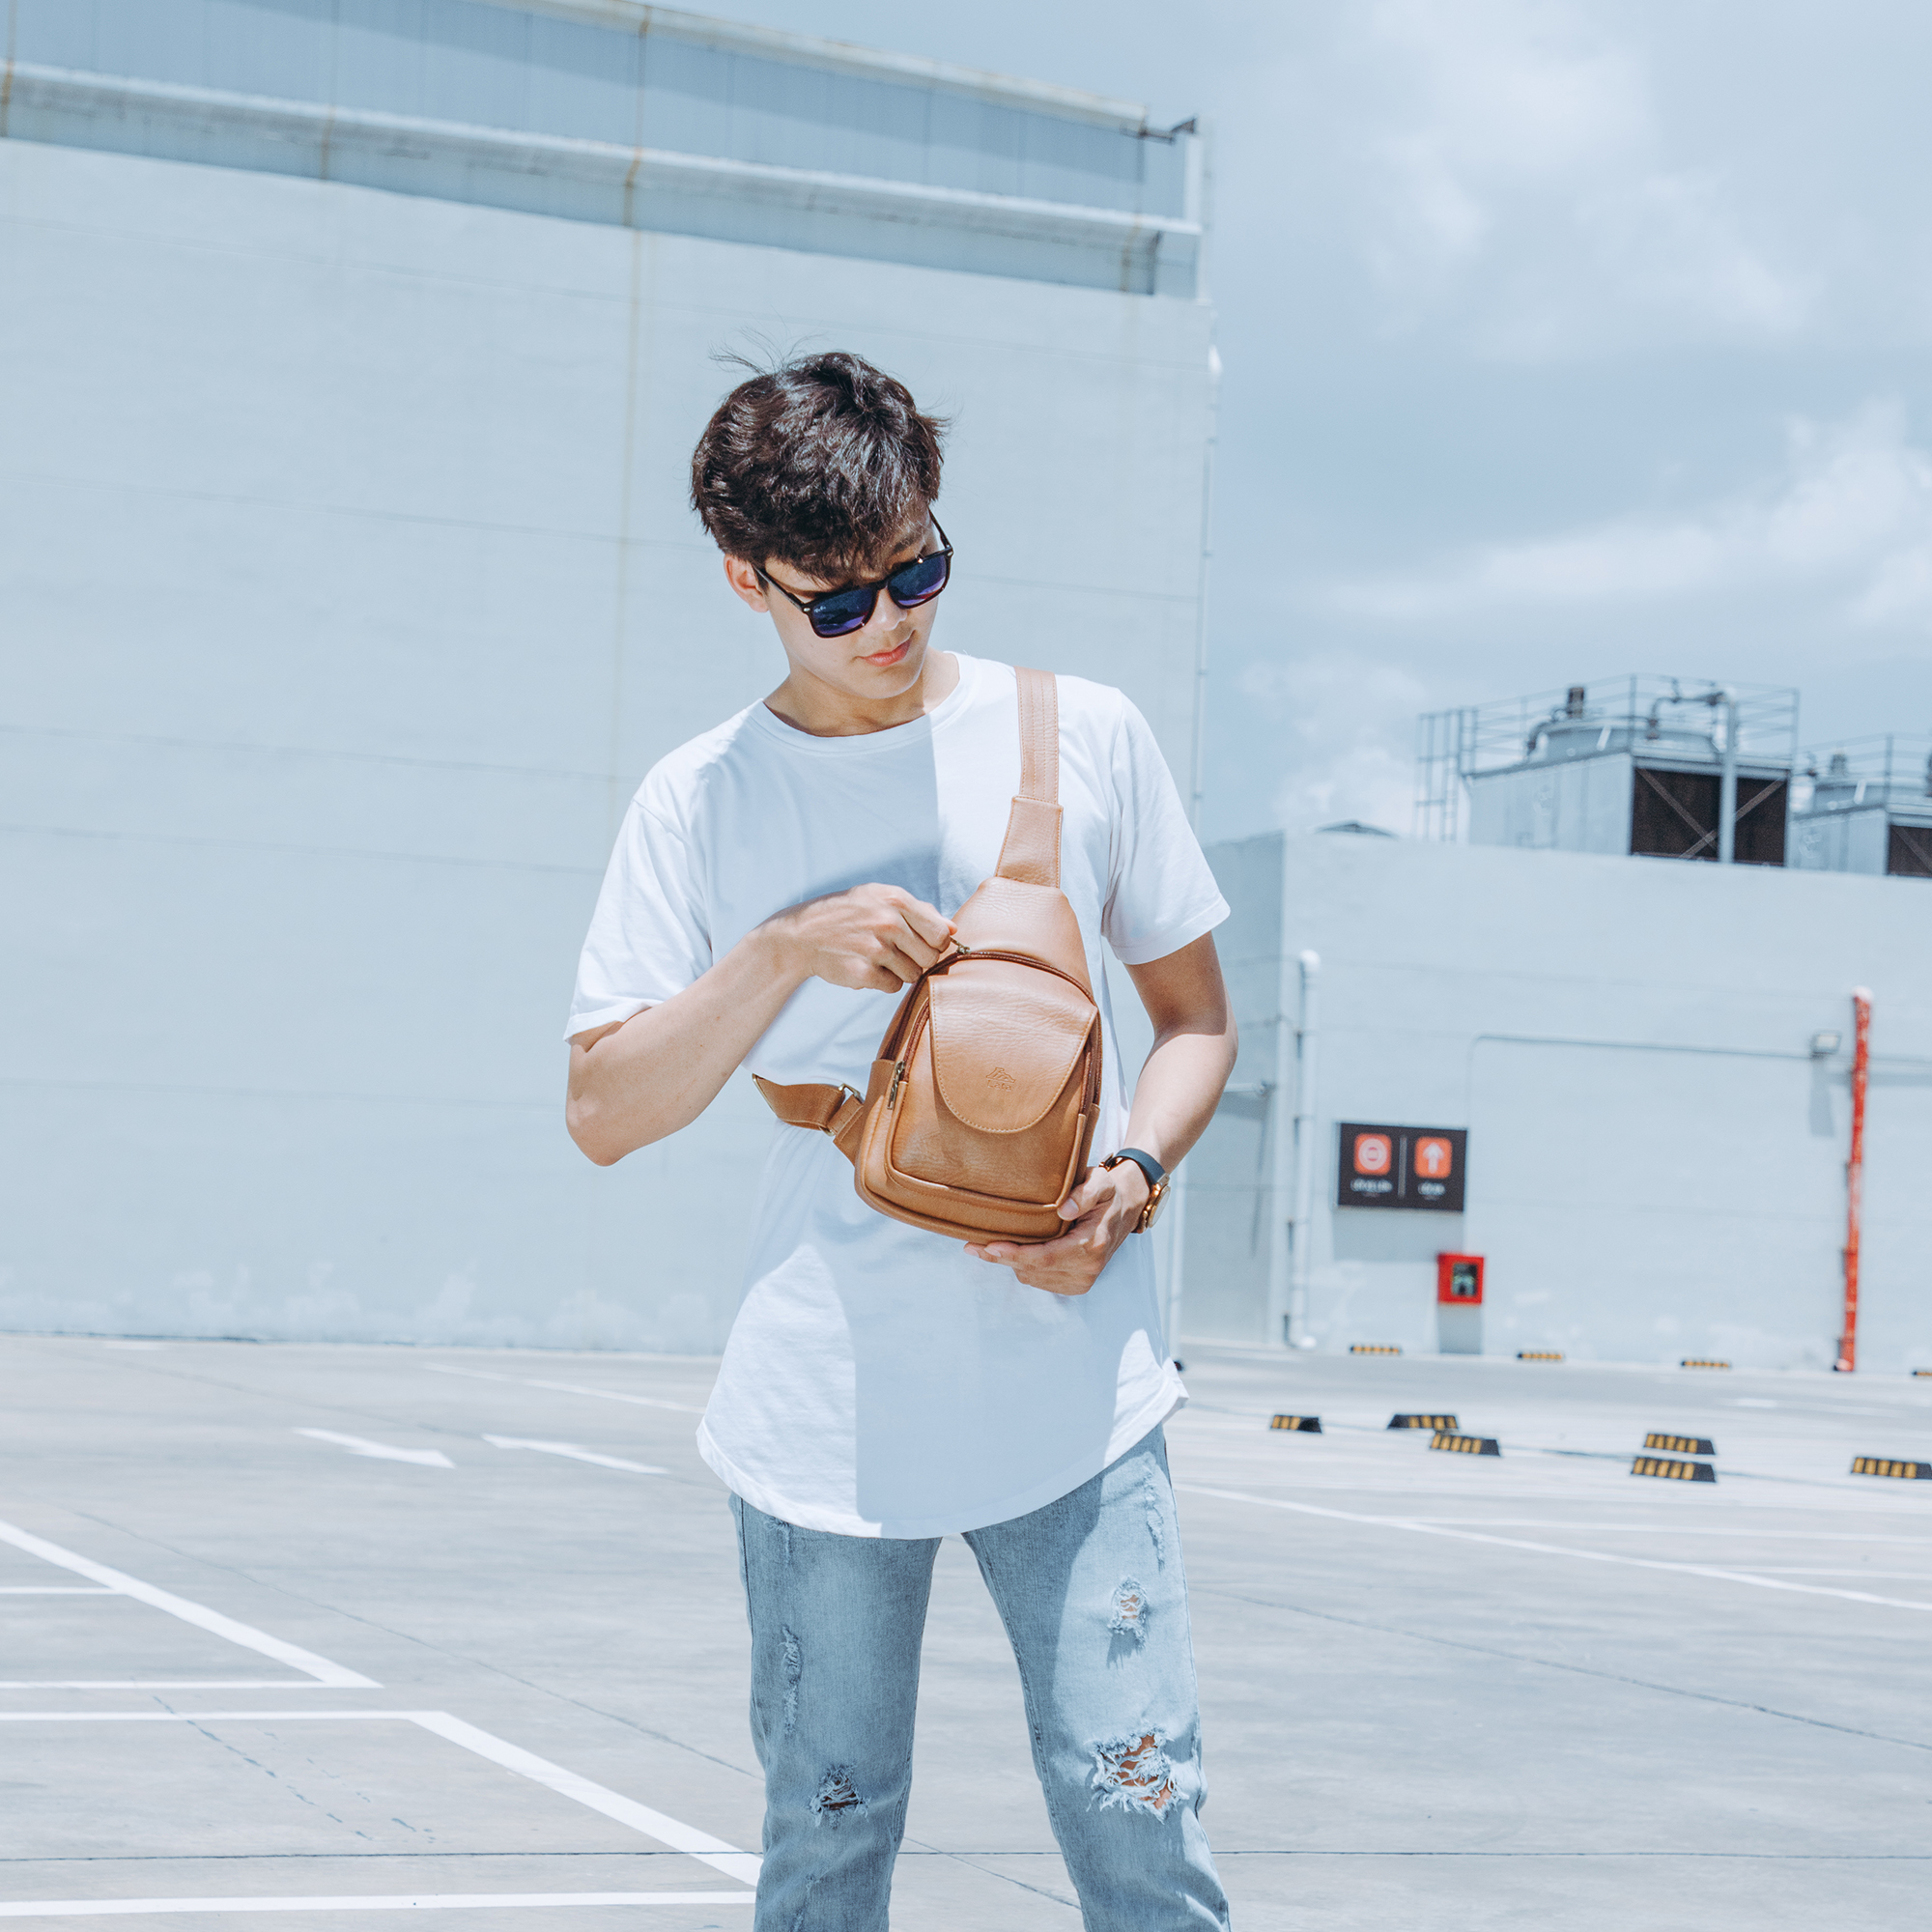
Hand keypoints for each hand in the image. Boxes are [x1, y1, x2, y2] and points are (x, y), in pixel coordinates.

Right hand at [764, 884, 954, 992]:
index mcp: (895, 899)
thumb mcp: (878, 898)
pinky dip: (882, 982)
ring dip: (899, 971)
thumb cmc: (847, 915)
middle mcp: (887, 921)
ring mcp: (874, 948)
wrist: (801, 935)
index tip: (919, 942)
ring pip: (913, 974)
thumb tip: (953, 929)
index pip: (941, 933)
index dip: (934, 942)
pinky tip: (865, 967)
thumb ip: (919, 911)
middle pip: (930, 957)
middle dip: (917, 958)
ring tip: (876, 957)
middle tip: (895, 951)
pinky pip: (893, 986)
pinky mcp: (863, 973)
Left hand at [964, 1161, 1150, 1296]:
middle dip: (1002, 1259)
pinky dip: (1024, 1267)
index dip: (1014, 1254)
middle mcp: (1088, 1269)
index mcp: (1091, 1246)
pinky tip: (1015, 1250)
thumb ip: (1084, 1193)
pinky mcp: (1077, 1284)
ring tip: (993, 1244)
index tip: (988, 1246)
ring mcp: (1083, 1280)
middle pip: (1033, 1271)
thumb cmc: (1109, 1192)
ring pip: (1033, 1278)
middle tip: (972, 1247)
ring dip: (1012, 1263)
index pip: (1044, 1257)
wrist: (1127, 1208)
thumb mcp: (1101, 1182)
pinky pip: (1040, 1280)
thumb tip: (1064, 1209)